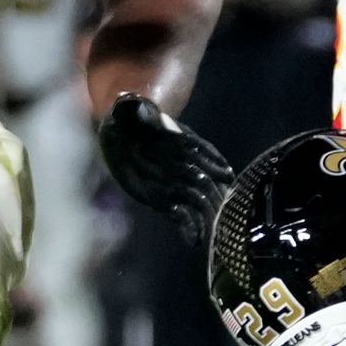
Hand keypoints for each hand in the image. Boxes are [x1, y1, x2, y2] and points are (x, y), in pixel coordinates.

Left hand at [96, 93, 236, 248]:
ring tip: (212, 234)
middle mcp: (186, 164)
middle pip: (207, 181)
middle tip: (224, 214)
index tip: (226, 174)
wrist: (119, 134)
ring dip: (206, 217)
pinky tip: (193, 240)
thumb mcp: (129, 109)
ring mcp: (177, 183)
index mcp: (182, 142)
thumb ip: (138, 109)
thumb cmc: (127, 118)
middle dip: (216, 198)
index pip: (203, 152)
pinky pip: (182, 215)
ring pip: (199, 201)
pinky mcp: (165, 199)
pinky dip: (189, 227)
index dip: (214, 163)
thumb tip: (139, 105)